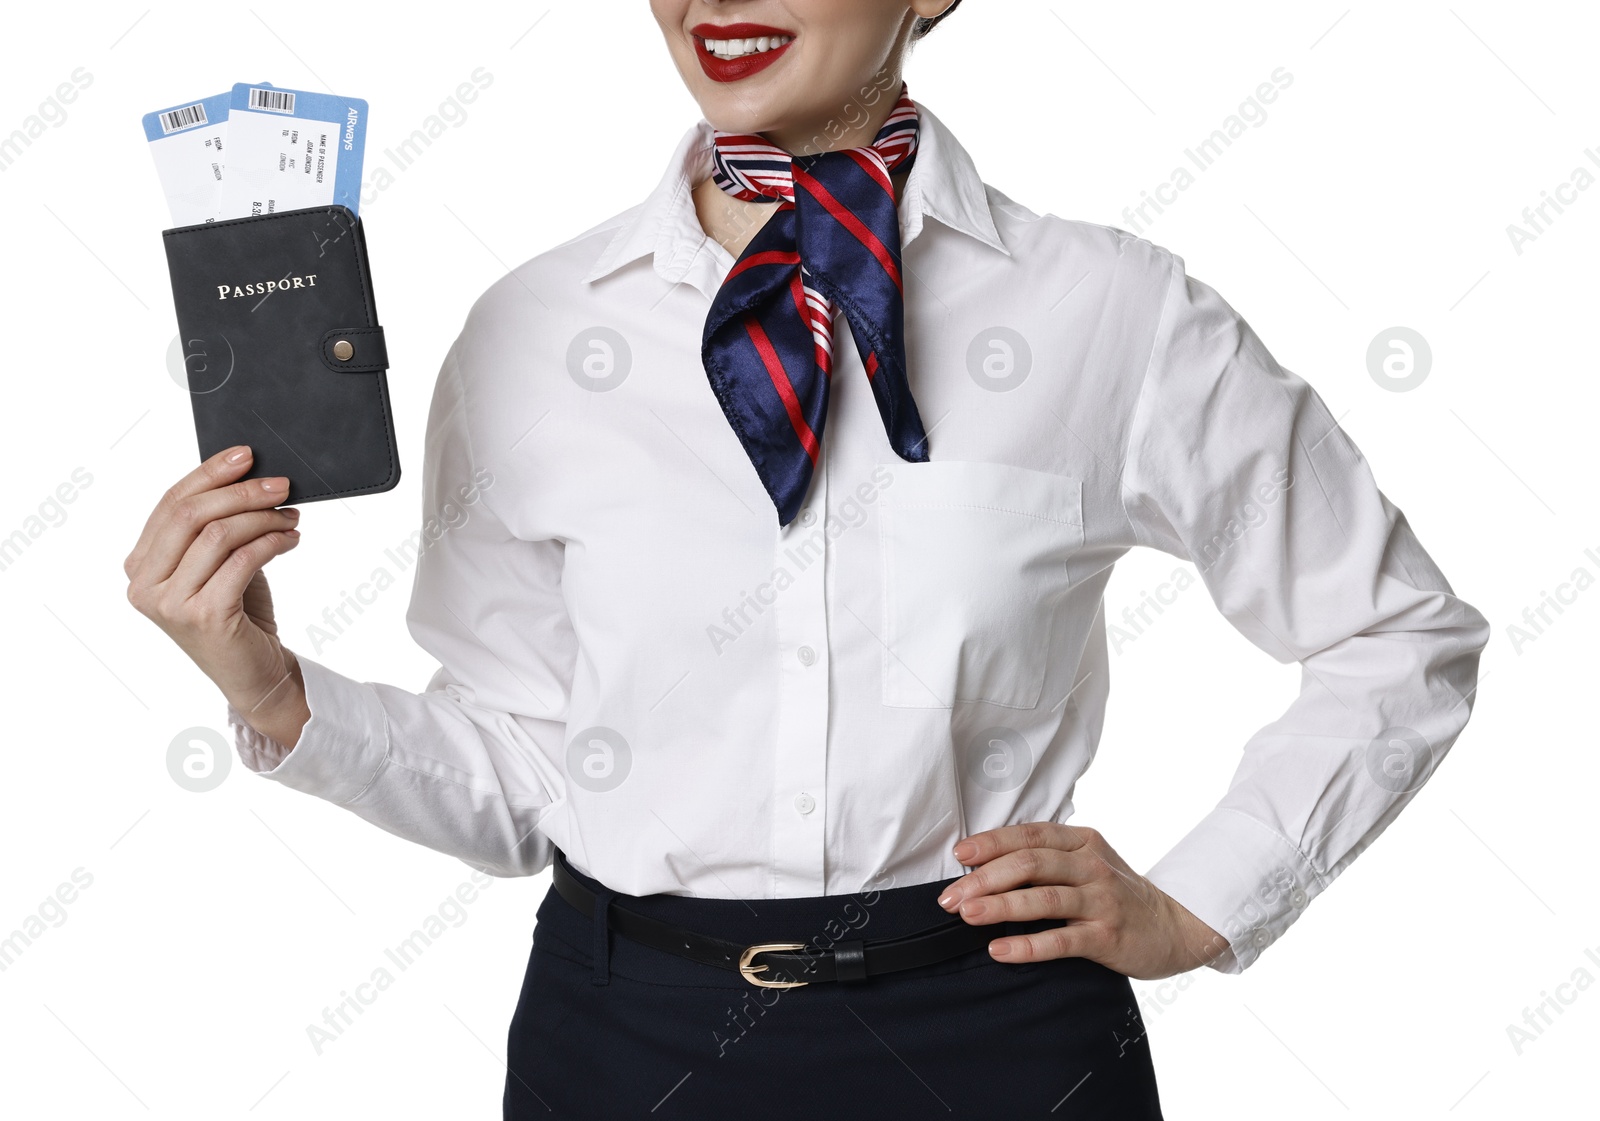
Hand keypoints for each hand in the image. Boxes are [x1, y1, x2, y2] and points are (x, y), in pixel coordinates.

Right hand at [125, 445, 309, 748]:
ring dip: (263, 518)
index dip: (209, 473)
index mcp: (140, 565)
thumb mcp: (221, 562)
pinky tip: (291, 538)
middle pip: (190, 515)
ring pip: (218, 535)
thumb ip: (217, 525)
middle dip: (241, 492)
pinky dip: (271, 542)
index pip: (170, 504)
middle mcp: (144, 584)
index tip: (247, 454)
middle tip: (282, 485)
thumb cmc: (238, 613)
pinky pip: (241, 561)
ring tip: (291, 515)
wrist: (255, 673)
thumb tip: (248, 473)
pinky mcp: (202, 616)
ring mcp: (169, 603)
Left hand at [938, 821, 1227, 978]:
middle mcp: (1091, 866)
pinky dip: (1027, 945)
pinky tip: (999, 950)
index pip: (1028, 836)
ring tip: (967, 915)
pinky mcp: (1107, 936)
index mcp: (1081, 842)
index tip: (959, 856)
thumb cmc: (1117, 894)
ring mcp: (1101, 901)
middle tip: (950, 898)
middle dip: (984, 879)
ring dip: (1000, 906)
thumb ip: (1047, 858)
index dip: (990, 843)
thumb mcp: (1087, 863)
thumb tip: (985, 865)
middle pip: (1029, 864)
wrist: (1176, 926)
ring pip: (1043, 899)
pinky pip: (1061, 940)